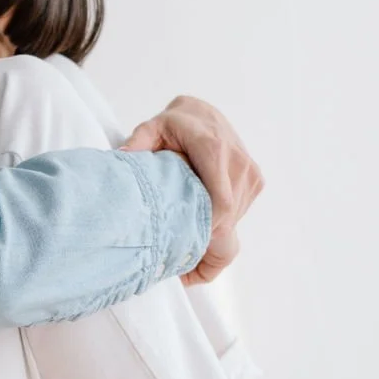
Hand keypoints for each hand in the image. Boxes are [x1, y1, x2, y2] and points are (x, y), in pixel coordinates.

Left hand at [119, 95, 263, 285]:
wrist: (205, 113)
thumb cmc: (176, 123)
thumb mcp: (154, 127)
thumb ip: (140, 141)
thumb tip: (123, 156)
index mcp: (214, 150)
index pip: (221, 203)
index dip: (206, 232)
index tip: (183, 249)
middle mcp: (238, 163)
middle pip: (227, 219)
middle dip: (205, 244)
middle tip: (178, 265)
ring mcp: (250, 174)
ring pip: (234, 222)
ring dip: (212, 239)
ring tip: (185, 249)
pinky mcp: (255, 182)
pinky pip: (239, 217)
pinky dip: (221, 230)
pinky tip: (199, 234)